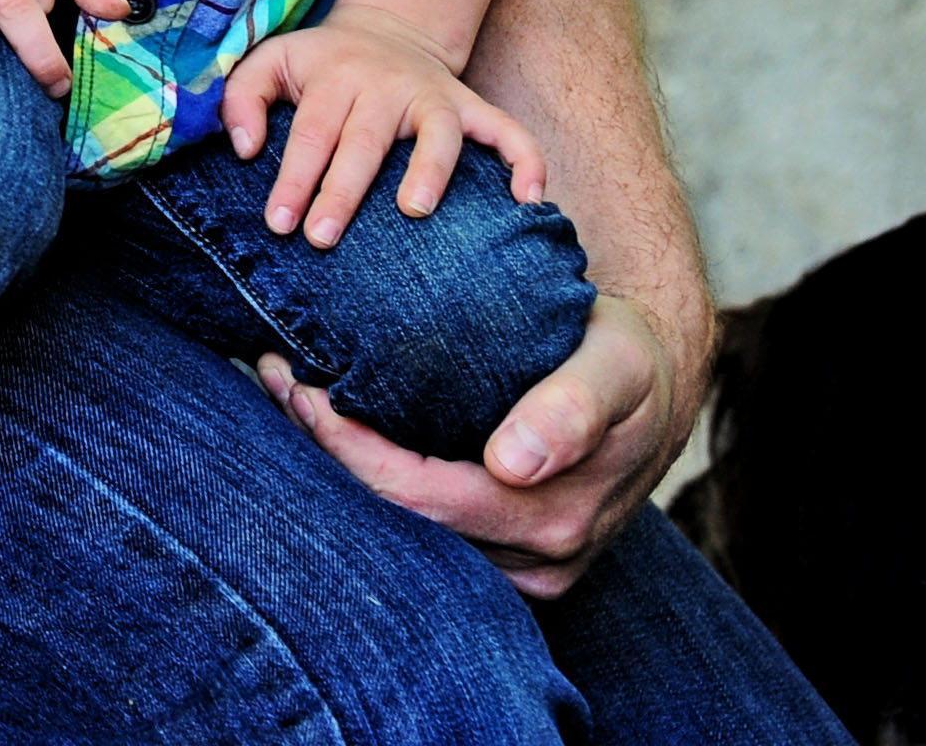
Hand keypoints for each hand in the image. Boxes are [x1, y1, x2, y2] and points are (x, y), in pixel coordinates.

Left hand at [221, 3, 546, 246]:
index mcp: (333, 77)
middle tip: (322, 237)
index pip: (310, 134)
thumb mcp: (272, 61)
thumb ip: (243, 98)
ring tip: (414, 211)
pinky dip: (525, 161)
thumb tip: (246, 150)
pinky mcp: (470, 106)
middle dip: (342, 192)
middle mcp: (385, 86)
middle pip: (363, 142)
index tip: (278, 224)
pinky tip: (529, 200)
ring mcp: (433, 96)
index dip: (293, 179)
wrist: (388, 25)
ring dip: (429, 171)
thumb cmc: (320, 62)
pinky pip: (507, 131)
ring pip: (438, 133)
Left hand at [260, 288, 691, 597]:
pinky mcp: (501, 555)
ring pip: (402, 529)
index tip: (299, 384)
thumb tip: (516, 462)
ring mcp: (518, 566)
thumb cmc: (624, 359)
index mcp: (555, 518)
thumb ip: (576, 405)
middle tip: (273, 374)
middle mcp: (535, 560)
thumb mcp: (617, 363)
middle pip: (398, 521)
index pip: (421, 498)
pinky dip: (366, 476)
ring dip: (335, 464)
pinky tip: (323, 426)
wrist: (652, 390)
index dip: (348, 447)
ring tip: (284, 391)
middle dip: (325, 451)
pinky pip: (420, 525)